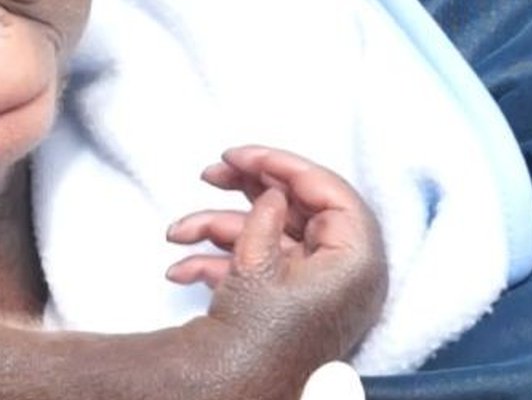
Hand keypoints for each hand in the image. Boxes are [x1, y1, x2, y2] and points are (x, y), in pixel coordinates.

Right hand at [165, 145, 386, 361]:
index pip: (330, 191)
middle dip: (245, 190)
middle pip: (297, 209)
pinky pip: (260, 267)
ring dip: (218, 229)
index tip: (242, 155)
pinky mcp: (287, 303)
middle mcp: (341, 273)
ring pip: (270, 236)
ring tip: (177, 229)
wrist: (233, 392)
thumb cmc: (258, 336)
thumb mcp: (258, 265)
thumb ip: (268, 214)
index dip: (283, 165)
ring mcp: (314, 288)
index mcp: (354, 260)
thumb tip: (275, 191)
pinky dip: (221, 262)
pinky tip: (181, 267)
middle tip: (212, 170)